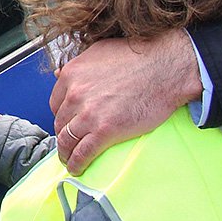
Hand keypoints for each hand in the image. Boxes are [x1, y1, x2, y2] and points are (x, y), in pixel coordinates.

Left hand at [50, 30, 201, 173]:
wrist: (166, 69)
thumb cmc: (140, 57)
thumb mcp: (100, 52)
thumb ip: (78, 64)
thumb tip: (62, 73)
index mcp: (72, 74)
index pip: (55, 103)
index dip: (61, 116)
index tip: (67, 122)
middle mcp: (75, 94)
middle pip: (60, 122)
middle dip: (63, 134)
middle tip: (69, 142)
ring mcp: (89, 114)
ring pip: (67, 140)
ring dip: (65, 152)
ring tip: (69, 158)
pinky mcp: (104, 131)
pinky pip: (83, 153)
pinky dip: (76, 163)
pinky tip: (77, 168)